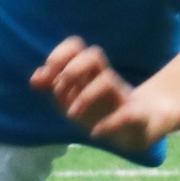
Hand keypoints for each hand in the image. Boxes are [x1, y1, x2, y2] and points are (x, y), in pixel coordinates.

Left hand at [30, 34, 154, 153]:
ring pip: (107, 80)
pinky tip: (95, 133)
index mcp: (91, 74)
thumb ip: (55, 88)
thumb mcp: (76, 100)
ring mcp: (123, 97)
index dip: (59, 55)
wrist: (145, 125)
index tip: (47, 74)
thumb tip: (34, 79)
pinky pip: (127, 115)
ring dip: (85, 96)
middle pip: (93, 55)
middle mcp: (106, 80)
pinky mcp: (137, 116)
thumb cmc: (105, 109)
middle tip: (59, 92)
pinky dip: (110, 124)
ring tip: (72, 116)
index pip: (76, 46)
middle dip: (71, 71)